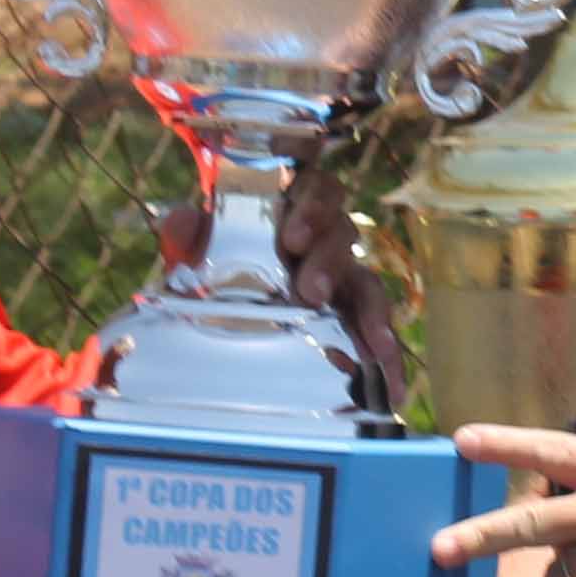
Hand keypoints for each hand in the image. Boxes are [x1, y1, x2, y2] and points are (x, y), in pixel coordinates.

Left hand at [155, 170, 406, 404]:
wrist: (216, 306)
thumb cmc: (215, 265)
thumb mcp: (197, 251)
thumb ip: (189, 235)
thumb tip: (182, 220)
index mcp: (293, 210)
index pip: (318, 188)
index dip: (315, 205)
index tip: (293, 236)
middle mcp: (325, 240)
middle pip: (344, 234)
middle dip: (330, 261)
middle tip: (310, 291)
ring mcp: (343, 281)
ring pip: (367, 282)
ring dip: (370, 311)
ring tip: (371, 341)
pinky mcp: (351, 320)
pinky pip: (378, 333)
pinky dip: (388, 358)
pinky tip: (394, 388)